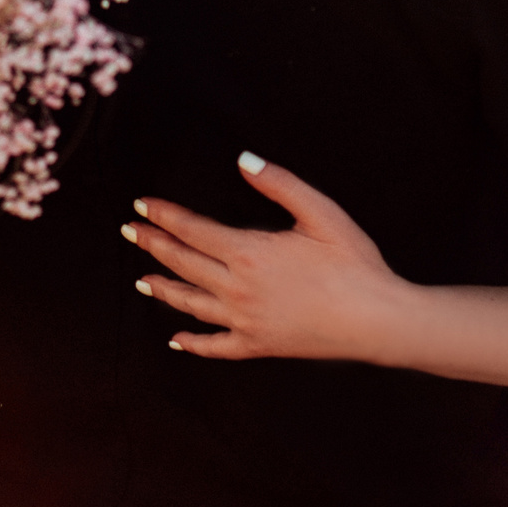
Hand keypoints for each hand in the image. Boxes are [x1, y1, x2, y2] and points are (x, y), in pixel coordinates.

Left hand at [126, 153, 416, 363]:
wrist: (378, 320)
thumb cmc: (354, 264)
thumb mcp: (321, 213)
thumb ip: (279, 184)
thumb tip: (244, 160)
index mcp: (249, 252)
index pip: (192, 230)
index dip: (164, 215)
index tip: (142, 205)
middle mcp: (238, 288)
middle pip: (183, 263)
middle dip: (153, 244)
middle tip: (130, 231)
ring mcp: (245, 321)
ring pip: (191, 303)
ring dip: (163, 288)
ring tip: (141, 278)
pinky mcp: (259, 347)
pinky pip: (216, 346)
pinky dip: (192, 343)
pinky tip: (176, 340)